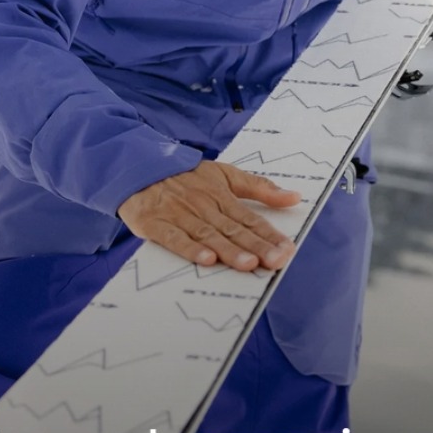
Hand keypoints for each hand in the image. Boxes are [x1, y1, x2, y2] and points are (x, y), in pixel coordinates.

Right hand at [119, 161, 299, 270]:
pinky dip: (190, 248)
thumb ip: (259, 187)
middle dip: (256, 246)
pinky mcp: (156, 224)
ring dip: (228, 250)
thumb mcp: (224, 174)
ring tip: (248, 264)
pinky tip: (206, 259)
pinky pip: (174, 238)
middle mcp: (203, 205)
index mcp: (221, 195)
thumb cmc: (186, 176)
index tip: (287, 250)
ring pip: (208, 234)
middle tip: (275, 261)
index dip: (269, 235)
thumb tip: (294, 197)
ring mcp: (179, 214)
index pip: (250, 218)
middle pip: (233, 229)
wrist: (138, 168)